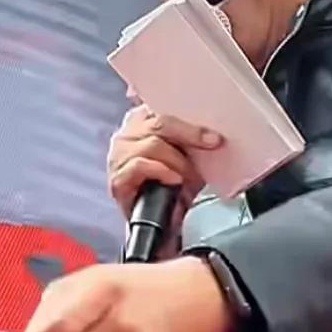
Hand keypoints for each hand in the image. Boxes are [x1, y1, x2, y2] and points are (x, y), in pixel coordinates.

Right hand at [107, 105, 221, 220]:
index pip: (163, 107)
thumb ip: (191, 139)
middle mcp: (127, 134)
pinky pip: (141, 166)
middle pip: (160, 123)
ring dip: (179, 162)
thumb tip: (213, 133)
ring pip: (153, 144)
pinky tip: (174, 180)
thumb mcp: (184, 157)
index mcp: (141, 121)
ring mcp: (119, 155)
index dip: (189, 118)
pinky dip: (161, 171)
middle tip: (211, 144)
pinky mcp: (118, 178)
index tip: (213, 133)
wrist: (157, 224)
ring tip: (192, 177)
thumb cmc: (170, 187)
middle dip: (190, 134)